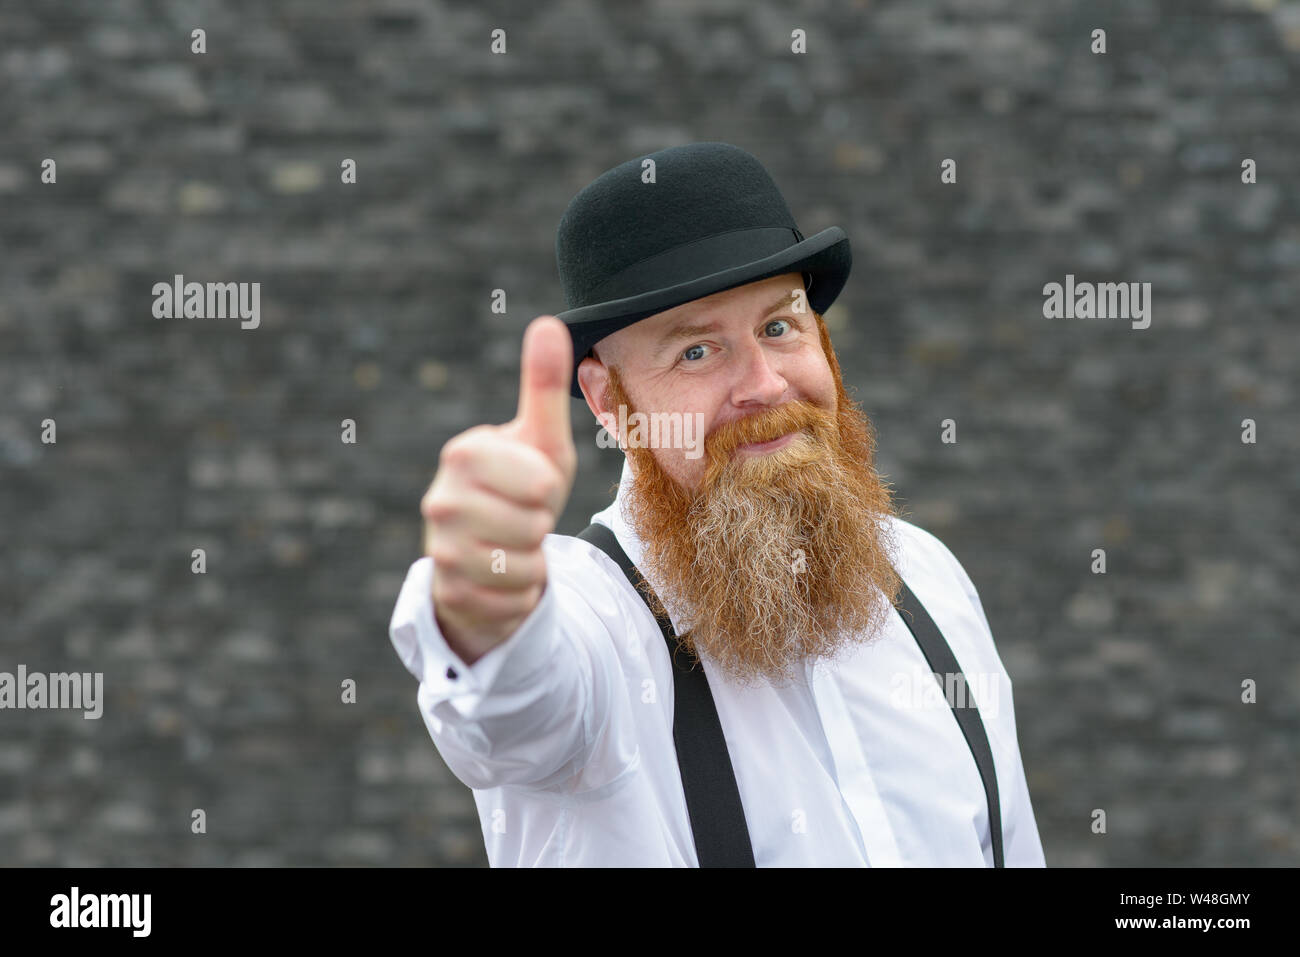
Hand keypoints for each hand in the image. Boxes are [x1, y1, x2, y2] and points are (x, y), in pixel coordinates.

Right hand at [421, 316, 577, 661]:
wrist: (494, 555)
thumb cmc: (522, 488)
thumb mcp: (542, 441)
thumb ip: (543, 386)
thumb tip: (549, 322)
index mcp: (463, 452)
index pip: (537, 480)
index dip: (547, 487)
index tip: (531, 484)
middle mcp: (439, 499)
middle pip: (532, 525)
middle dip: (542, 526)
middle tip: (524, 518)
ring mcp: (438, 549)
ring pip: (521, 565)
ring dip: (534, 560)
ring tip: (516, 546)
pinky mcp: (447, 593)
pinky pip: (512, 599)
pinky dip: (521, 594)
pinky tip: (504, 579)